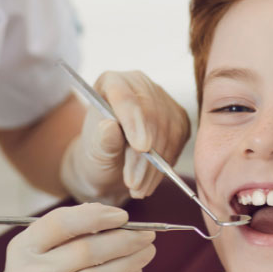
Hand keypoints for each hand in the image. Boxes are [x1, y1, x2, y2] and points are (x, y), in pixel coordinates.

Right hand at [0, 203, 154, 271]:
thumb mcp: (36, 248)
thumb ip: (69, 229)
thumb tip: (114, 217)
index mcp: (24, 247)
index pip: (62, 224)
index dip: (96, 217)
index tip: (123, 216)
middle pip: (87, 250)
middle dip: (124, 240)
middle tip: (147, 234)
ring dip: (130, 262)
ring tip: (146, 252)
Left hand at [60, 70, 190, 202]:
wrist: (111, 165)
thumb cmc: (98, 153)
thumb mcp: (93, 151)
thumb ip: (102, 140)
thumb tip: (109, 128)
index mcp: (113, 82)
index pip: (126, 96)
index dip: (134, 121)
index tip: (140, 147)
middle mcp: (140, 85)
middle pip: (151, 115)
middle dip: (145, 154)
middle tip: (134, 183)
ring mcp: (162, 101)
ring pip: (168, 131)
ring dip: (155, 166)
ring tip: (138, 188)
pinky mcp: (178, 119)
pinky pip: (179, 140)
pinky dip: (166, 165)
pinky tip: (151, 179)